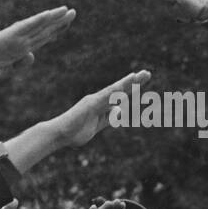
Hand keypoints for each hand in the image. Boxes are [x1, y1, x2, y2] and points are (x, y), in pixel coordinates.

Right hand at [0, 8, 74, 93]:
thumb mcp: (4, 70)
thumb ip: (18, 64)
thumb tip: (31, 55)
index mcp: (15, 49)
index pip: (38, 39)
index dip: (52, 32)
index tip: (64, 27)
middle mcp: (16, 41)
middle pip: (42, 30)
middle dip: (58, 23)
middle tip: (72, 12)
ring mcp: (12, 39)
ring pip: (38, 27)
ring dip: (54, 19)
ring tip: (68, 10)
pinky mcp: (7, 38)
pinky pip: (26, 27)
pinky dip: (38, 20)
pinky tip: (51, 14)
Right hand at [0, 70, 150, 174]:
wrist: (59, 135)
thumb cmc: (74, 133)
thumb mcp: (97, 126)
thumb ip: (108, 119)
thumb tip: (119, 110)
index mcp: (100, 106)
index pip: (119, 97)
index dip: (131, 90)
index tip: (142, 84)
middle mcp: (99, 100)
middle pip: (120, 90)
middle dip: (134, 82)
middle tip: (148, 73)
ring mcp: (95, 100)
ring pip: (116, 90)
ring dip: (129, 82)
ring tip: (142, 75)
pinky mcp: (92, 103)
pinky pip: (108, 95)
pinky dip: (119, 88)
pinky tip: (128, 82)